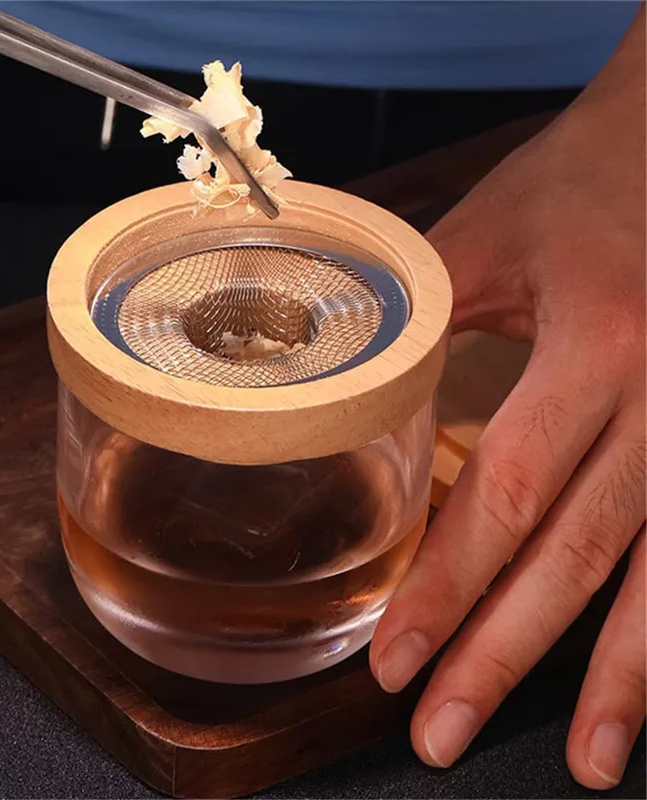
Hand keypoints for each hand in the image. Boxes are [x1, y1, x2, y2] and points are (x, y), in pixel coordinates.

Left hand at [370, 7, 644, 789]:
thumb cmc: (583, 181)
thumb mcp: (485, 242)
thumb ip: (414, 326)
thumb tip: (341, 400)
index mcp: (599, 341)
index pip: (508, 493)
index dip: (448, 586)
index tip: (396, 662)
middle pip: (579, 554)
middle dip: (509, 655)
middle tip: (443, 734)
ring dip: (623, 678)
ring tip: (588, 765)